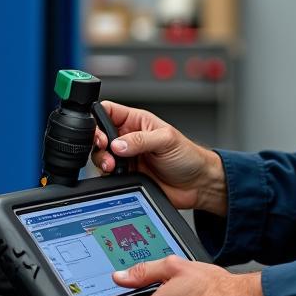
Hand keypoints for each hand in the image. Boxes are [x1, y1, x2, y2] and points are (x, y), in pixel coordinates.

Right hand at [91, 100, 226, 214]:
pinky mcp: (126, 175)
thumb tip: (118, 144)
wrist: (197, 184)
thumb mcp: (167, 140)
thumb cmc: (188, 156)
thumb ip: (141, 140)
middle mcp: (128, 138)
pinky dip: (107, 176)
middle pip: (100, 135)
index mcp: (137, 121)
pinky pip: (108, 175)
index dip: (98, 119)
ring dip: (102, 161)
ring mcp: (126, 158)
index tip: (101, 133)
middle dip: (98, 143)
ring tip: (113, 166)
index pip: (109, 111)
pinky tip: (117, 175)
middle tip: (107, 151)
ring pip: (101, 156)